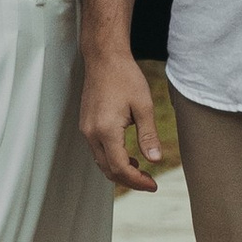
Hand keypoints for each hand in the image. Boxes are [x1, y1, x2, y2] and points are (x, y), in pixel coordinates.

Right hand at [79, 44, 162, 195]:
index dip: (137, 181)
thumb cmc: (125, 76)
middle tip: (149, 182)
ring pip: (101, 162)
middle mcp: (91, 133)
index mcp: (106, 130)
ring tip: (140, 170)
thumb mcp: (143, 106)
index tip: (153, 184)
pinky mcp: (86, 124)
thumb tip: (155, 161)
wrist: (104, 57)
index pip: (120, 168)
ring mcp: (86, 129)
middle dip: (129, 180)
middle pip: (108, 170)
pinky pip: (97, 151)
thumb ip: (148, 136)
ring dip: (119, 170)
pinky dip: (111, 158)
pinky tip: (127, 155)